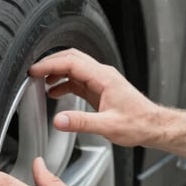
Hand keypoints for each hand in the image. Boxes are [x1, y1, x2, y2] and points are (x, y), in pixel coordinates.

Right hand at [28, 48, 159, 147]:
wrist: (153, 126)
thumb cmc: (138, 124)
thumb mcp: (108, 126)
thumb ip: (81, 123)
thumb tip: (59, 120)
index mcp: (104, 78)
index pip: (72, 62)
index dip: (50, 65)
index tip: (34, 70)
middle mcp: (102, 75)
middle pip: (71, 59)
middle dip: (50, 64)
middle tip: (33, 73)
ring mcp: (101, 80)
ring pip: (74, 67)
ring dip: (56, 72)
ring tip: (40, 82)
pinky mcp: (100, 89)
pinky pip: (78, 79)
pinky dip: (64, 82)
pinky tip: (55, 92)